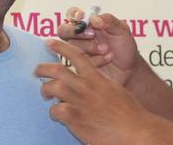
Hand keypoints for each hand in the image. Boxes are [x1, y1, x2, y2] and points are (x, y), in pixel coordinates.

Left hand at [37, 40, 151, 144]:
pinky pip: (55, 110)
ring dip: (45, 90)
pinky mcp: (75, 118)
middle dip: (43, 68)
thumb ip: (100, 83)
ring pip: (52, 87)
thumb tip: (92, 81)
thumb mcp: (114, 90)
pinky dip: (54, 112)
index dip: (61, 46)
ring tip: (45, 94)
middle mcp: (86, 87)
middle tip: (37, 70)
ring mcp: (79, 102)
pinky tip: (59, 115)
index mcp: (97, 78)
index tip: (49, 42)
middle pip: (57, 70)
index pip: (76, 55)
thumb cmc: (128, 112)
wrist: (134, 130)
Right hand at [59, 7, 138, 85]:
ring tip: (107, 49)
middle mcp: (80, 36)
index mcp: (88, 23)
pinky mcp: (79, 65)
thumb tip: (94, 18)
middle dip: (77, 32)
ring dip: (90, 47)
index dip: (73, 15)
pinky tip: (107, 58)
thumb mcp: (121, 30)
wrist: (129, 69)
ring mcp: (78, 51)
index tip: (81, 18)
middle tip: (93, 34)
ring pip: (71, 46)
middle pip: (63, 30)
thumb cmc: (124, 46)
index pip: (73, 14)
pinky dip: (95, 59)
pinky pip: (78, 61)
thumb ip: (109, 21)